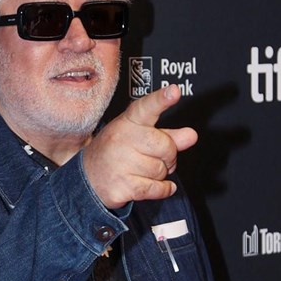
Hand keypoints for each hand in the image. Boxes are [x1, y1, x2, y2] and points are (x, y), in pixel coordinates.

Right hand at [83, 85, 197, 209]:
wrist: (89, 178)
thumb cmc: (118, 151)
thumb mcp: (139, 136)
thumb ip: (168, 135)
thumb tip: (191, 135)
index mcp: (129, 122)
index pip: (146, 107)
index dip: (161, 100)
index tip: (174, 91)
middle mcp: (122, 138)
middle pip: (165, 146)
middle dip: (169, 156)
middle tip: (156, 157)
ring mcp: (120, 162)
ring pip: (161, 170)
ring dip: (160, 174)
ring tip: (143, 170)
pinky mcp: (122, 185)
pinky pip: (157, 188)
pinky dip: (162, 189)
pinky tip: (154, 185)